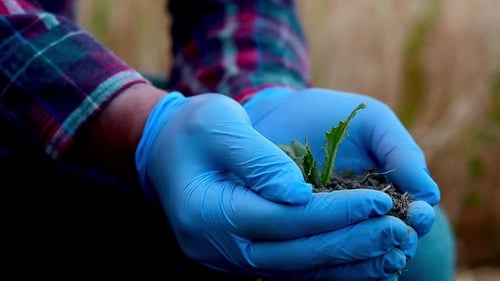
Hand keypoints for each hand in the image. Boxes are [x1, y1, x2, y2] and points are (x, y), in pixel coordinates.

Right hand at [135, 92, 417, 279]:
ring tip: (394, 250)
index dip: (334, 212)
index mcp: (208, 212)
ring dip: (347, 262)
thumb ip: (257, 159)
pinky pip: (291, 269)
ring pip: (297, 270)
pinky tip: (364, 260)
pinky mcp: (243, 258)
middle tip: (401, 230)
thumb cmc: (194, 130)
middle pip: (295, 253)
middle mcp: (218, 247)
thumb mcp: (218, 125)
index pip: (283, 219)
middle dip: (351, 242)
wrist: (167, 151)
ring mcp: (229, 259)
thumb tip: (300, 193)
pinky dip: (329, 266)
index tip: (380, 201)